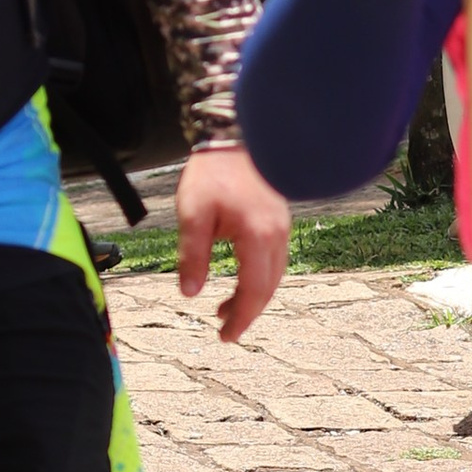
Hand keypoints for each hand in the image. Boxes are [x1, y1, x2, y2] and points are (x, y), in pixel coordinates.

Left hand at [174, 141, 288, 343]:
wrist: (232, 134)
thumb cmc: (211, 173)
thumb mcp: (192, 214)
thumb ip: (193, 256)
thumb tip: (190, 293)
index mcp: (258, 236)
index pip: (254, 290)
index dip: (241, 317)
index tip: (225, 336)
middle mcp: (277, 234)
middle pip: (268, 288)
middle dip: (247, 313)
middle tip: (225, 331)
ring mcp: (281, 226)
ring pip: (273, 275)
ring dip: (252, 296)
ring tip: (224, 310)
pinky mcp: (278, 219)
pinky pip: (273, 259)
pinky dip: (258, 278)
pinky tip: (239, 280)